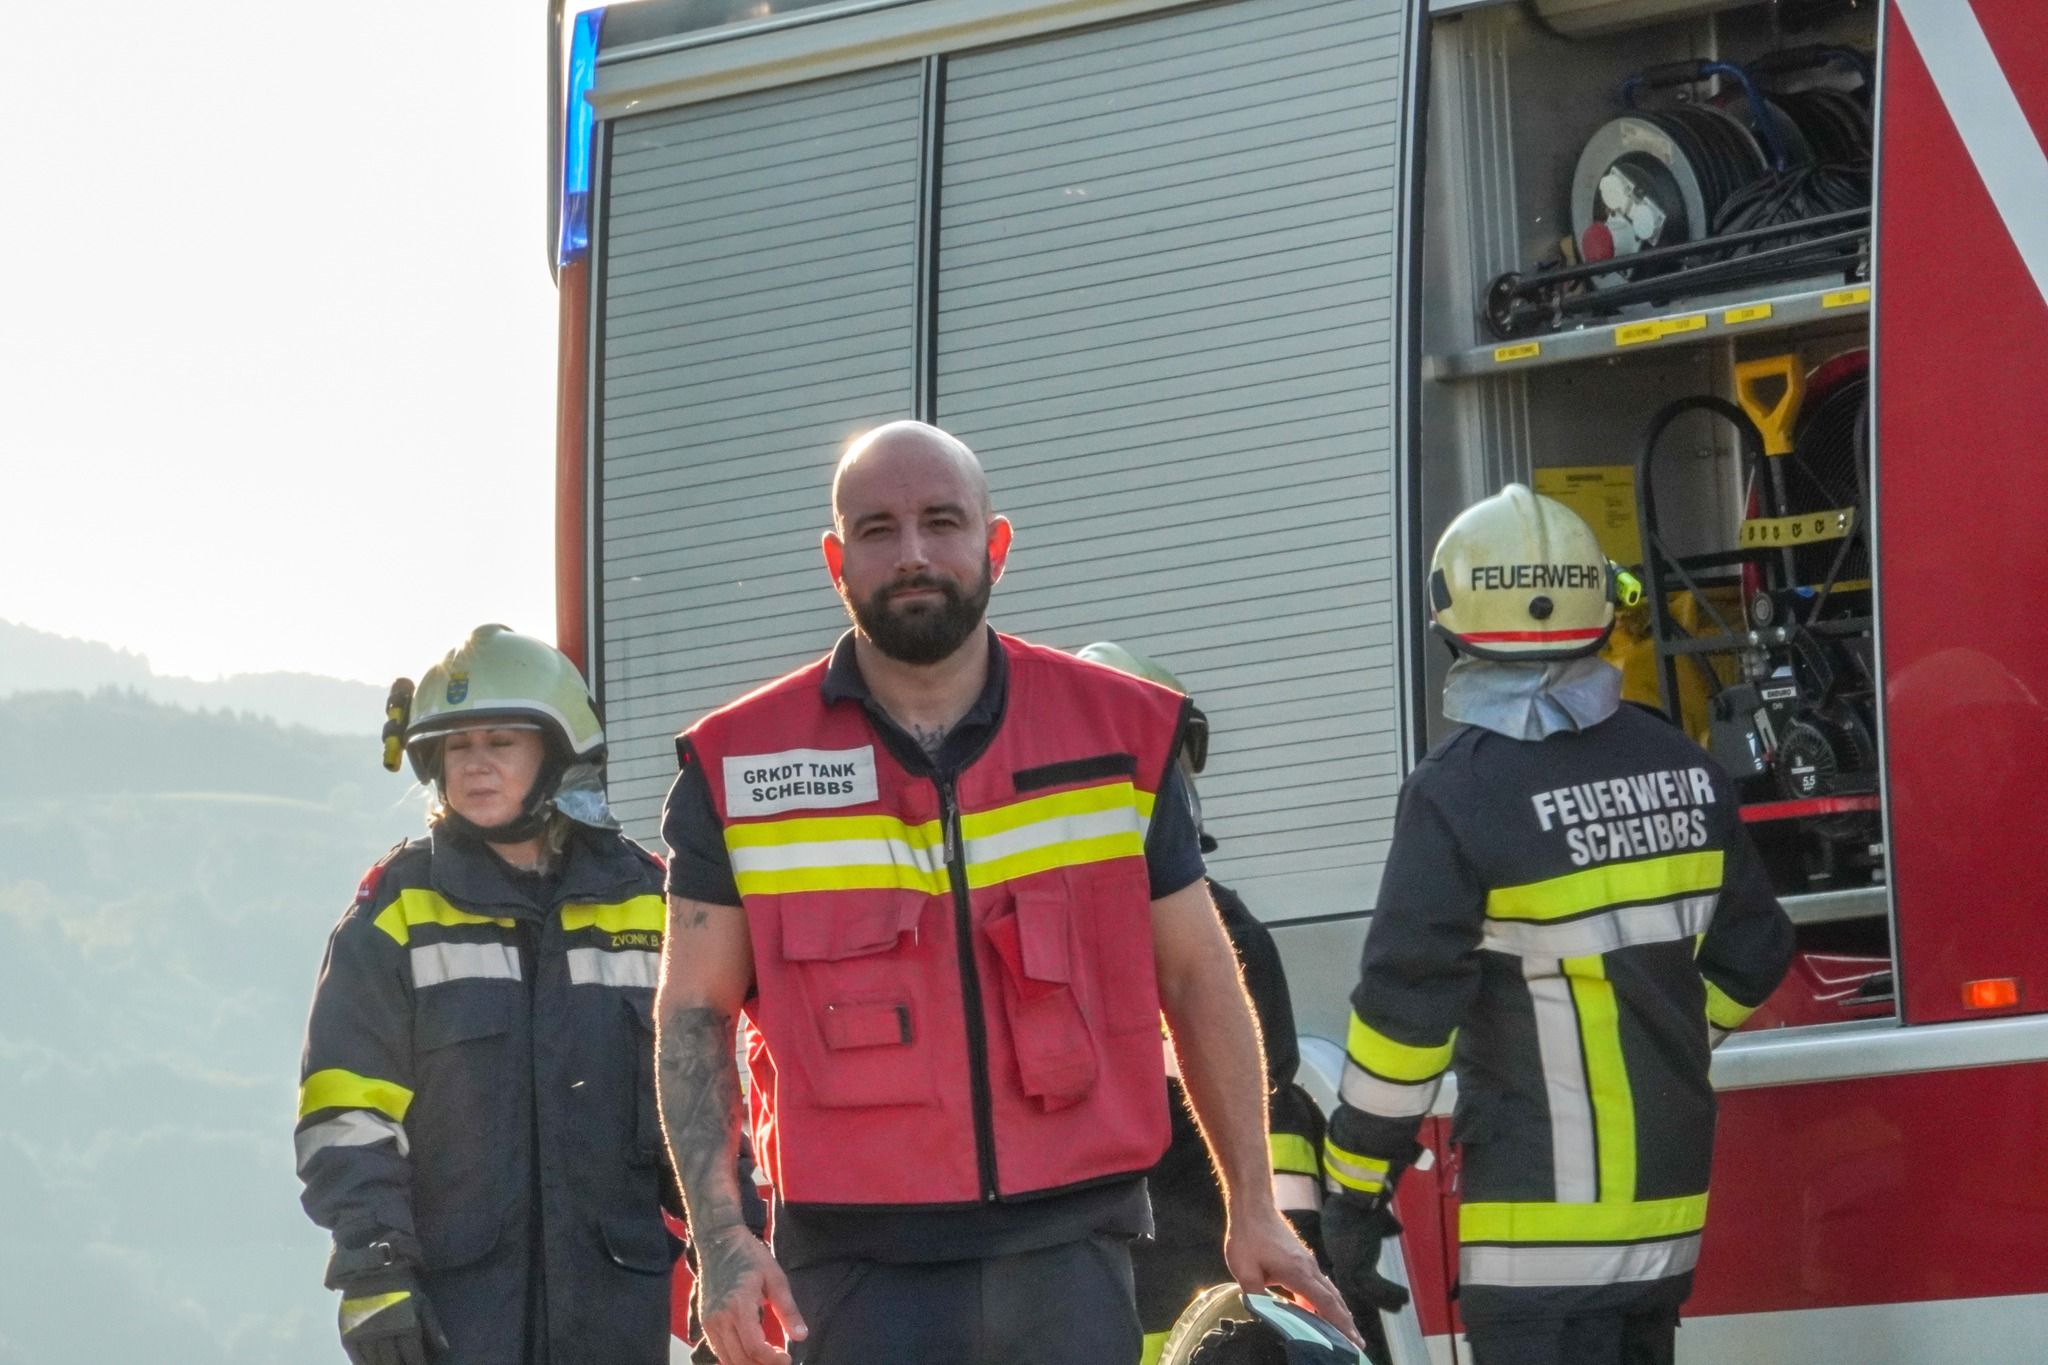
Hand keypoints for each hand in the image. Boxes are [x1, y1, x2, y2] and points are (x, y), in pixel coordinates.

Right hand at [336, 1267, 447, 1364]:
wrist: (373, 1269)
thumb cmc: (403, 1287)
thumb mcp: (422, 1302)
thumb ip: (432, 1327)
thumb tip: (444, 1350)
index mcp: (405, 1324)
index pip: (413, 1357)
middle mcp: (384, 1331)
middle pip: (393, 1363)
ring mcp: (364, 1333)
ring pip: (375, 1362)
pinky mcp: (348, 1333)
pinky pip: (356, 1358)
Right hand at [695, 1223, 807, 1364]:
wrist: (718, 1241)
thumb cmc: (750, 1256)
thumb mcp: (775, 1277)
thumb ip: (788, 1309)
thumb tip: (802, 1336)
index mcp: (738, 1306)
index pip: (754, 1347)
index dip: (772, 1360)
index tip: (787, 1359)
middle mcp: (719, 1319)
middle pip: (740, 1358)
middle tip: (780, 1362)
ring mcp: (709, 1322)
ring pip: (727, 1359)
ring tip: (768, 1361)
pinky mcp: (705, 1322)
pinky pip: (719, 1350)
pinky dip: (735, 1359)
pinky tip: (751, 1355)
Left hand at [1222, 1202, 1362, 1348]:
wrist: (1253, 1207)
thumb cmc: (1248, 1236)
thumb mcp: (1244, 1270)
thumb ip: (1255, 1295)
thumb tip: (1263, 1312)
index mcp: (1298, 1273)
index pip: (1325, 1303)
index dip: (1339, 1324)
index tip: (1353, 1340)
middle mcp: (1309, 1267)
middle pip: (1334, 1299)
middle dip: (1345, 1322)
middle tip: (1357, 1343)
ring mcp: (1307, 1261)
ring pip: (1328, 1290)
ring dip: (1337, 1311)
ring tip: (1343, 1330)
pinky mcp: (1301, 1258)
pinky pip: (1319, 1283)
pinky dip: (1324, 1299)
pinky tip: (1318, 1309)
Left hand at [1323, 1195, 1409, 1318]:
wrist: (1354, 1200)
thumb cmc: (1362, 1205)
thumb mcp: (1374, 1220)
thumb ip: (1385, 1227)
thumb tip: (1396, 1229)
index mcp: (1340, 1248)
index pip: (1350, 1273)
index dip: (1363, 1285)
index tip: (1376, 1293)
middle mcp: (1340, 1260)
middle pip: (1355, 1288)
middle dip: (1375, 1298)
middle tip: (1394, 1305)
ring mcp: (1345, 1266)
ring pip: (1366, 1292)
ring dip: (1385, 1299)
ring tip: (1402, 1303)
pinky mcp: (1354, 1269)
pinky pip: (1374, 1288)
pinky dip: (1390, 1294)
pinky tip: (1404, 1297)